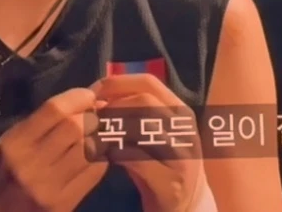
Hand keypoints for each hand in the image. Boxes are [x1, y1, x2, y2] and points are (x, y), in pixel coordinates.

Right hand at [0, 87, 107, 211]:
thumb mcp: (9, 143)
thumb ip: (41, 124)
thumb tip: (83, 102)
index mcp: (15, 143)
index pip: (55, 110)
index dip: (79, 97)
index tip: (88, 95)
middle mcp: (32, 164)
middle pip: (77, 127)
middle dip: (91, 116)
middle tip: (94, 115)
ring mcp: (49, 187)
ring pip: (90, 149)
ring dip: (99, 137)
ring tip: (96, 134)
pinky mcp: (63, 205)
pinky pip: (94, 172)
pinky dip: (100, 159)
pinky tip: (94, 156)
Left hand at [91, 74, 206, 211]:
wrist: (188, 206)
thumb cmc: (162, 166)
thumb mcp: (154, 134)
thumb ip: (133, 114)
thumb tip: (97, 97)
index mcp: (180, 111)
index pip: (149, 82)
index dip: (117, 83)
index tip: (93, 93)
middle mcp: (185, 129)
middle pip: (144, 101)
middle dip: (112, 107)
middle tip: (93, 119)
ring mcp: (182, 155)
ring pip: (143, 127)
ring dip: (112, 129)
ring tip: (97, 137)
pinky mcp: (171, 181)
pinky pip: (137, 159)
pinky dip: (117, 154)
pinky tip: (107, 157)